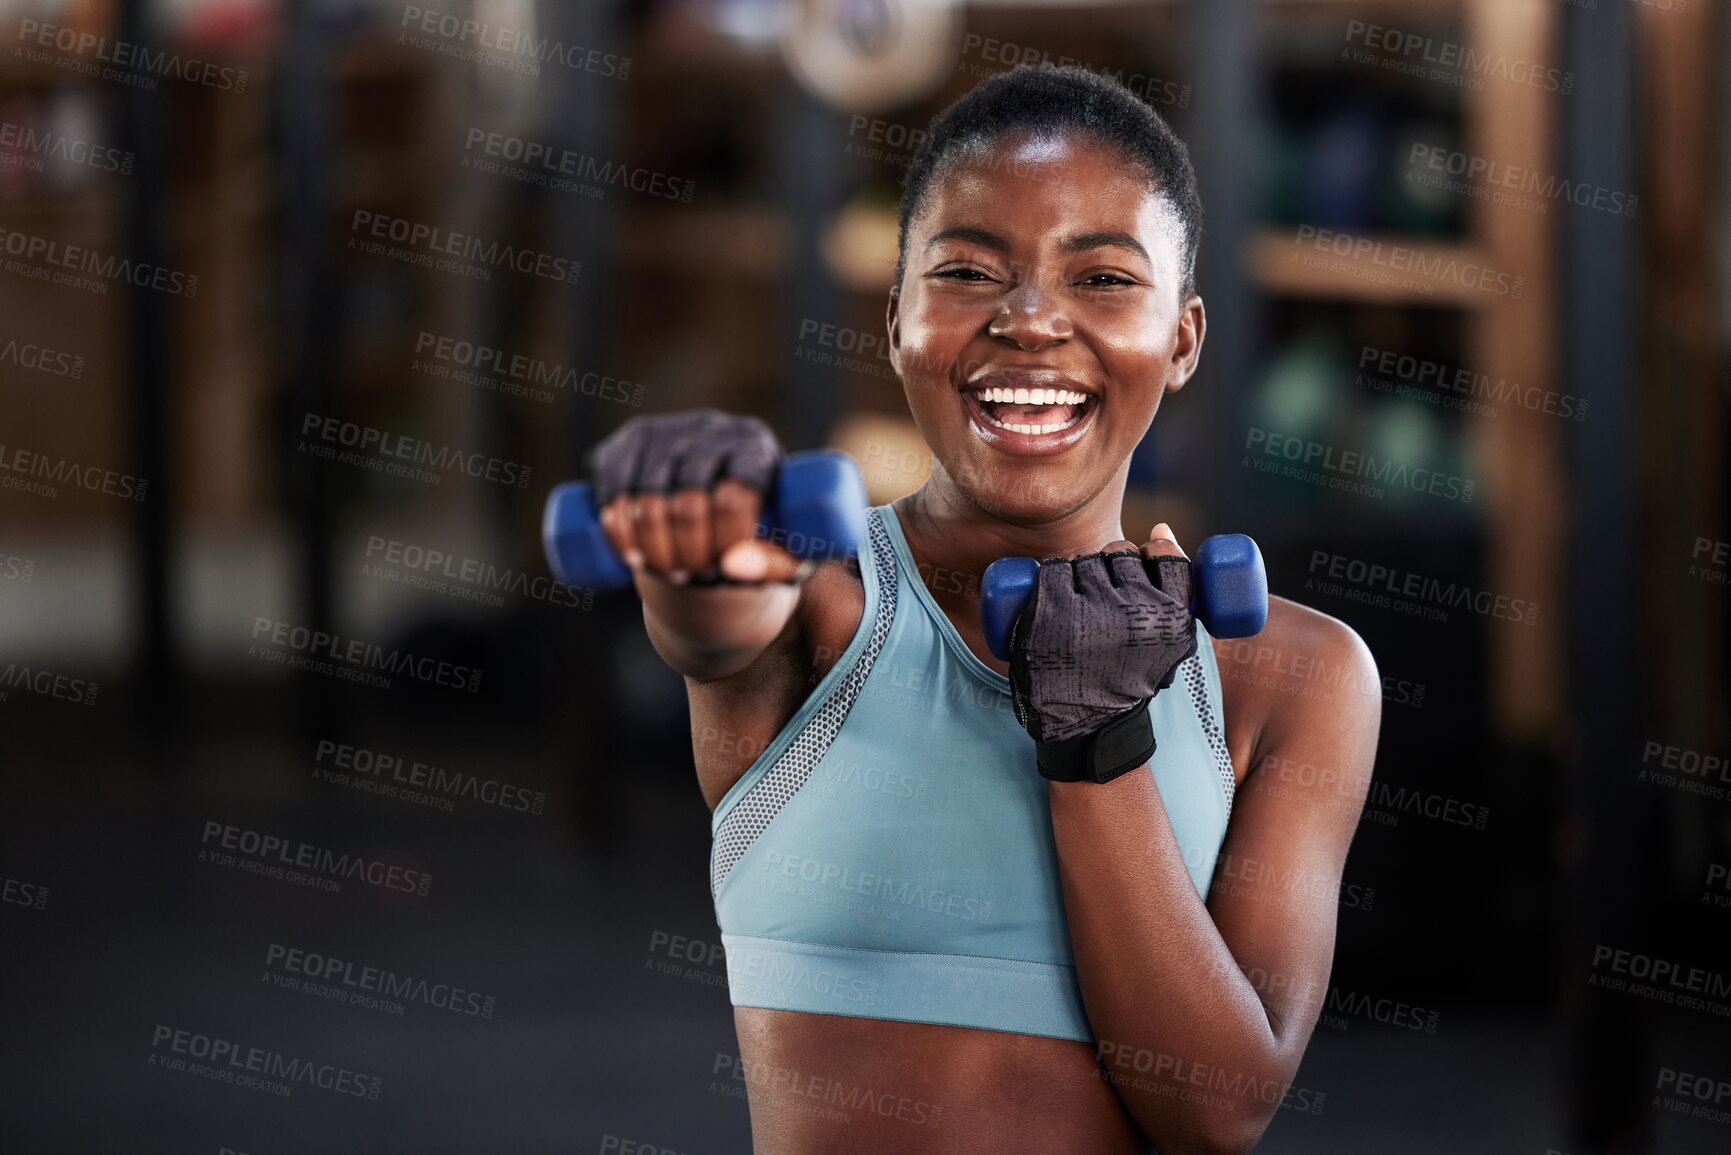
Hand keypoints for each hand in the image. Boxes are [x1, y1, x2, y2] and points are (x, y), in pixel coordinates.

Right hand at [591, 410, 803, 584]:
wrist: (714, 500)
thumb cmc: (756, 530)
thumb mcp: (781, 550)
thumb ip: (771, 564)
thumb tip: (731, 568)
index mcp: (756, 448)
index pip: (733, 499)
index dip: (722, 544)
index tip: (720, 570)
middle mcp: (713, 429)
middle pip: (688, 503)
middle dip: (685, 554)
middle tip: (690, 578)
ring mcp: (669, 430)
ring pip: (648, 499)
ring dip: (652, 548)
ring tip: (666, 573)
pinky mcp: (632, 439)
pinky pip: (615, 486)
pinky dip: (618, 528)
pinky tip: (630, 554)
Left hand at [1009, 523, 1197, 779]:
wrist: (1086, 728)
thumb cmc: (1128, 682)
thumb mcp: (1166, 645)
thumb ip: (1175, 590)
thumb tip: (1161, 526)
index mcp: (1172, 622)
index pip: (1167, 557)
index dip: (1152, 553)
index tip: (1142, 565)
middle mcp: (1136, 614)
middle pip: (1121, 554)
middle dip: (1110, 562)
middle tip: (1101, 588)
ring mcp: (1093, 612)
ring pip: (1085, 559)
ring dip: (1079, 569)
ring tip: (1078, 597)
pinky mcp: (1053, 613)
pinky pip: (1053, 569)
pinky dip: (1052, 574)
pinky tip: (1054, 590)